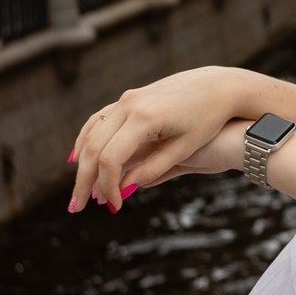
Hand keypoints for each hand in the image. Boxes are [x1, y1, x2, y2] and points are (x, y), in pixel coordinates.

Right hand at [68, 67, 251, 212]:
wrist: (217, 87)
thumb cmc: (207, 119)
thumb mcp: (185, 148)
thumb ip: (155, 168)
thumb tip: (125, 187)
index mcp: (145, 118)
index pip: (111, 159)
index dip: (108, 186)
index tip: (114, 205)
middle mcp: (130, 105)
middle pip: (93, 148)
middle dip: (85, 180)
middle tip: (78, 207)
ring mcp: (126, 99)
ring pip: (91, 134)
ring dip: (82, 163)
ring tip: (80, 191)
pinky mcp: (128, 98)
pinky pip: (98, 121)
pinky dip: (86, 141)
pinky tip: (80, 160)